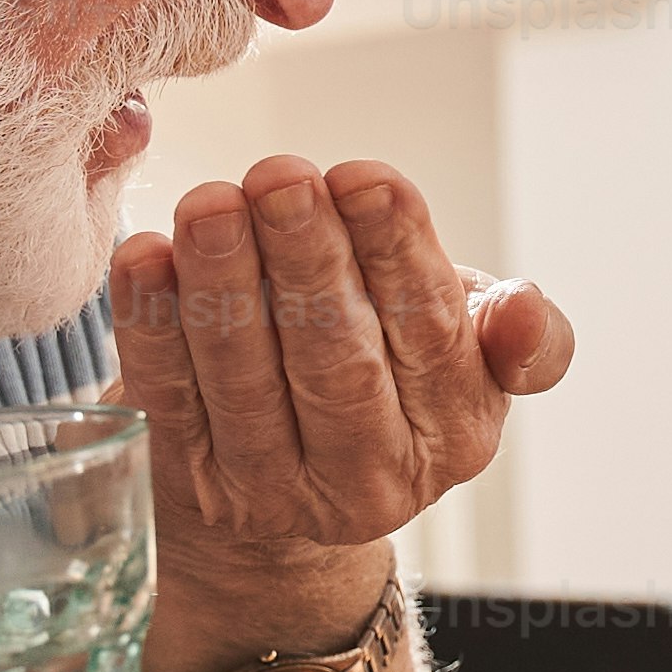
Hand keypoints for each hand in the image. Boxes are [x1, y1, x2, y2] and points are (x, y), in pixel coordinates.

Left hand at [111, 154, 572, 638]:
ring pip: (245, 380)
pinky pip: (167, 399)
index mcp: (455, 431)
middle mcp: (371, 477)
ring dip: (223, 284)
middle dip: (307, 261)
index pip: (429, 332)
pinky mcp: (192, 488)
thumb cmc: (392, 372)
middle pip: (337, 359)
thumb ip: (516, 331)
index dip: (396, 250)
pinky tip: (145, 257)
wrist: (294, 494)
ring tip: (210, 202)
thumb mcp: (469, 351)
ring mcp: (274, 491)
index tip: (362, 176)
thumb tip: (526, 313)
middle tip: (281, 176)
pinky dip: (150, 326)